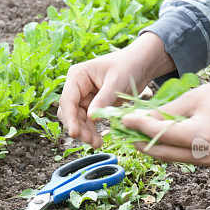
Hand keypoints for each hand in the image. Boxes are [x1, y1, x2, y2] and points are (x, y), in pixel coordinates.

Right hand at [57, 32, 174, 147]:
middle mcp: (77, 87)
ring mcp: (84, 97)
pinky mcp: (93, 105)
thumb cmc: (128, 66)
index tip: (75, 133)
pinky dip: (92, 130)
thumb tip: (91, 118)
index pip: (68, 100)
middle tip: (89, 140)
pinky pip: (88, 121)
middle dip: (78, 127)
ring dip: (85, 132)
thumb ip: (103, 100)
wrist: (141, 65)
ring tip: (97, 144)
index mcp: (77, 76)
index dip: (70, 118)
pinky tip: (99, 140)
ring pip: (78, 119)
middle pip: (70, 112)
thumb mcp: (116, 83)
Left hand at [121, 58, 209, 164]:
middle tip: (122, 131)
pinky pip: (184, 156)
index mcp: (200, 138)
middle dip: (140, 142)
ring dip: (153, 146)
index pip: (159, 135)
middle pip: (162, 153)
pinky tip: (157, 136)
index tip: (121, 119)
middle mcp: (204, 156)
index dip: (137, 127)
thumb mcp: (193, 98)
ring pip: (172, 157)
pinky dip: (170, 147)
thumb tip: (141, 121)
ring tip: (135, 133)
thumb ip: (166, 113)